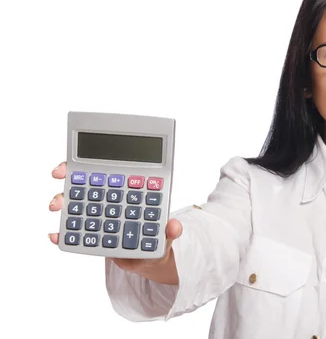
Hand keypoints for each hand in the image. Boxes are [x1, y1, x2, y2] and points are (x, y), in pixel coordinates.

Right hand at [49, 162, 182, 282]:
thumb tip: (174, 226)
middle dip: (69, 177)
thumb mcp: (166, 234)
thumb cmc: (155, 238)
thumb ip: (170, 230)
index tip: (78, 162)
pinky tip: (55, 235)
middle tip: (61, 176)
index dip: (91, 164)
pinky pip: (73, 232)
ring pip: (75, 203)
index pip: (108, 172)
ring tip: (57, 205)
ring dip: (63, 202)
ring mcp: (97, 217)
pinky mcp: (90, 235)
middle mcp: (108, 200)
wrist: (147, 259)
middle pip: (85, 182)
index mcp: (126, 192)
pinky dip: (62, 233)